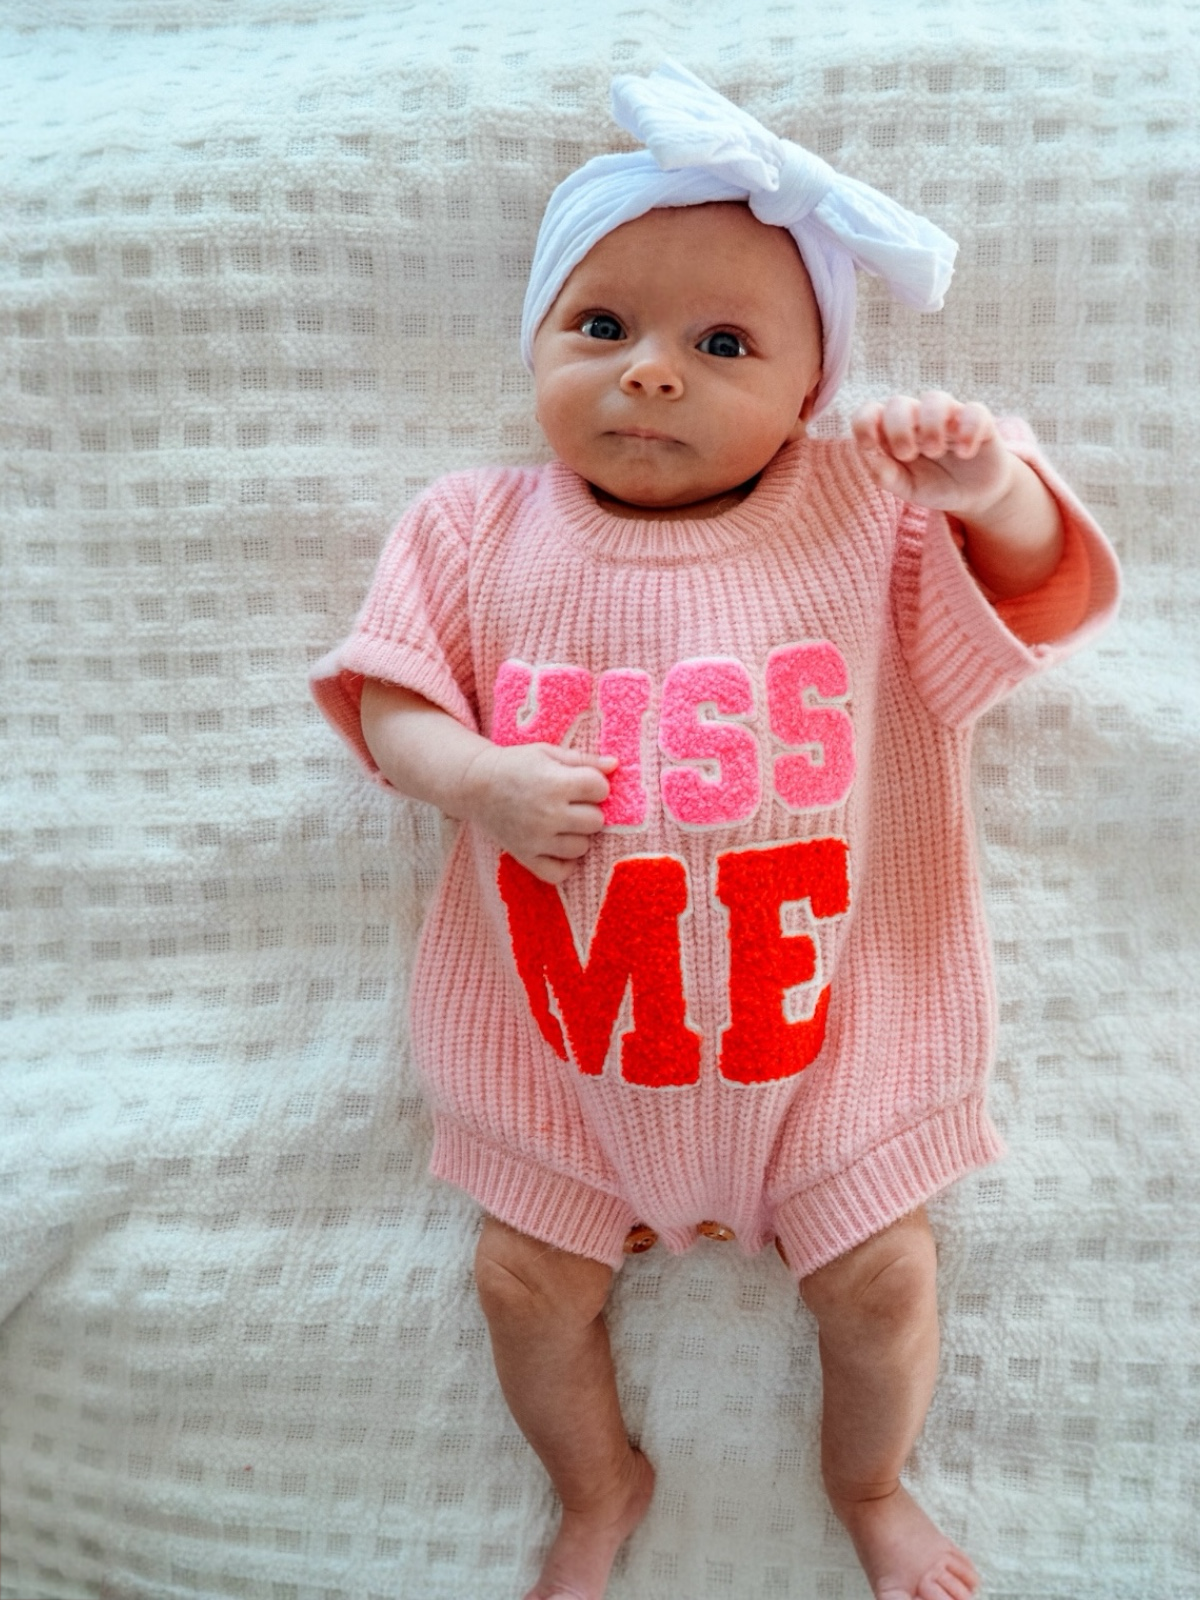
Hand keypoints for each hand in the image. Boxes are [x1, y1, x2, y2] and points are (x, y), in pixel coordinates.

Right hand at [461, 742, 615, 884]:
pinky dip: (564, 864)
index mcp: (554, 784)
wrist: (476, 784)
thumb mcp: (548, 752)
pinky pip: (559, 873)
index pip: (600, 789)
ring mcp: (537, 840)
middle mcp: (548, 815)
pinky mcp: (526, 857)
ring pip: (582, 847)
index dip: (595, 784)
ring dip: (578, 836)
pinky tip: (559, 847)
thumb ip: (583, 759)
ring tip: (563, 823)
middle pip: (596, 821)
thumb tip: (615, 765)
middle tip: (572, 803)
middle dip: (589, 810)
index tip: (581, 782)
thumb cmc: (516, 764)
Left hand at [851, 391, 1015, 521]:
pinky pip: (974, 411)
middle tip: (908, 455)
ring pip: (935, 398)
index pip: (870, 411)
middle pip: (899, 403)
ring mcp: (949, 416)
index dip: (864, 423)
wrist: (974, 495)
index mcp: (894, 432)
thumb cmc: (934, 485)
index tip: (870, 446)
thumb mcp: (906, 487)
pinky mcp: (979, 421)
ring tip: (935, 451)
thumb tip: (869, 454)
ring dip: (930, 426)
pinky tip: (965, 453)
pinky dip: (967, 431)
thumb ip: (885, 474)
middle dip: (898, 429)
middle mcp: (919, 418)